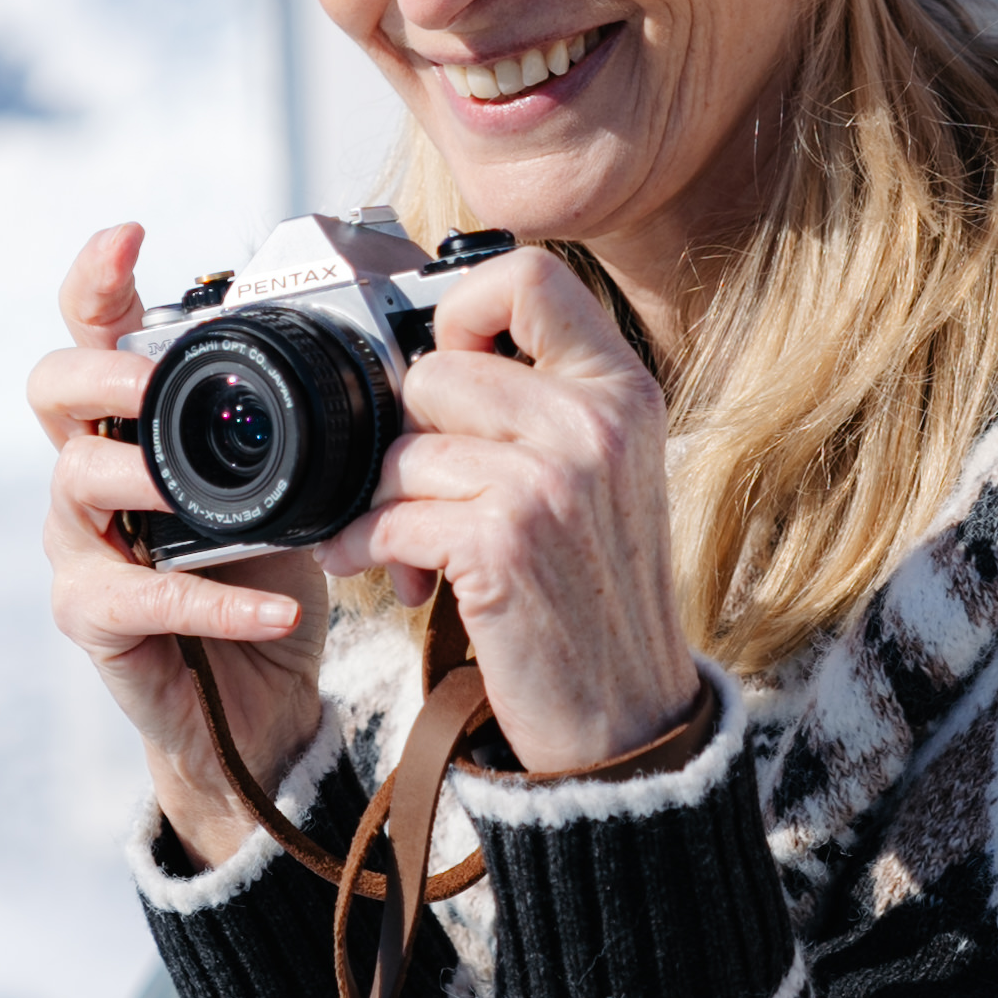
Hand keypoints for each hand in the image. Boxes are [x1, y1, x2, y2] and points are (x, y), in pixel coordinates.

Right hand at [30, 222, 327, 867]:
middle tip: (149, 383)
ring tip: (196, 493)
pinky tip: (278, 609)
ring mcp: (81, 546)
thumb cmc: (266, 577)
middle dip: (97, 376)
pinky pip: (144, 600)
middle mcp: (89, 472)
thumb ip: (299, 425)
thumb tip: (375, 352)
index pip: (91, 332)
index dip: (96, 280)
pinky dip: (217, 605)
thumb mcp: (290, 484)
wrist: (258, 702)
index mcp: (133, 422)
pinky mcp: (96, 620)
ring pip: (77, 487)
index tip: (128, 237)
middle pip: (49, 391)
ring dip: (143, 481)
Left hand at [319, 248, 691, 772]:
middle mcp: (594, 424)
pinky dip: (370, 549)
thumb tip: (427, 358)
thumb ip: (543, 406)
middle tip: (413, 490)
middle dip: (405, 436)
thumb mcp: (602, 478)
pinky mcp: (503, 542)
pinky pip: (390, 514)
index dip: (463, 310)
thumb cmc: (597, 598)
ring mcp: (551, 481)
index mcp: (621, 391)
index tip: (447, 369)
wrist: (627, 722)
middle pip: (438, 370)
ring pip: (404, 448)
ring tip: (404, 547)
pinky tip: (393, 576)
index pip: (529, 275)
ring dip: (381, 504)